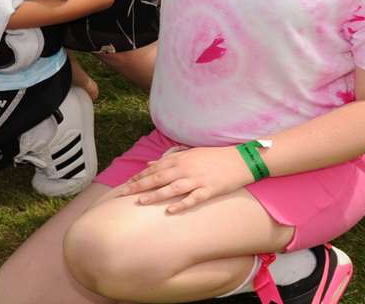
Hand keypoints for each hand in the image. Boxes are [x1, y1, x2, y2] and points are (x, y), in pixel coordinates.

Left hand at [111, 144, 253, 213]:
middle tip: (124, 193)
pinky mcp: (209, 190)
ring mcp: (197, 180)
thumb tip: (149, 164)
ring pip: (172, 188)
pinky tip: (170, 210)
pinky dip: (181, 204)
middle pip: (159, 178)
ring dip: (156, 195)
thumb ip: (169, 159)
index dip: (140, 176)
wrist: (240, 160)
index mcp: (181, 159)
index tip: (126, 183)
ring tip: (141, 201)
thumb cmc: (214, 156)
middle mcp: (186, 169)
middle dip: (140, 186)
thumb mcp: (190, 153)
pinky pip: (193, 199)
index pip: (155, 168)